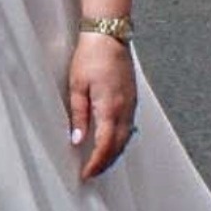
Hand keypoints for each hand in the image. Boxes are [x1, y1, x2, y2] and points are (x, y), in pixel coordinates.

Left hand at [68, 32, 135, 178]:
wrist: (109, 36)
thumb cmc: (90, 57)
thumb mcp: (77, 86)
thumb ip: (79, 115)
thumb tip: (78, 140)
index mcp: (110, 108)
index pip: (105, 145)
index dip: (96, 163)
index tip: (86, 174)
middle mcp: (125, 109)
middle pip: (119, 146)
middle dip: (106, 163)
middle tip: (92, 174)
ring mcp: (132, 104)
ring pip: (126, 138)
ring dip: (115, 153)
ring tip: (100, 163)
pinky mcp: (133, 98)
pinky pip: (130, 126)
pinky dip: (121, 140)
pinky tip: (113, 143)